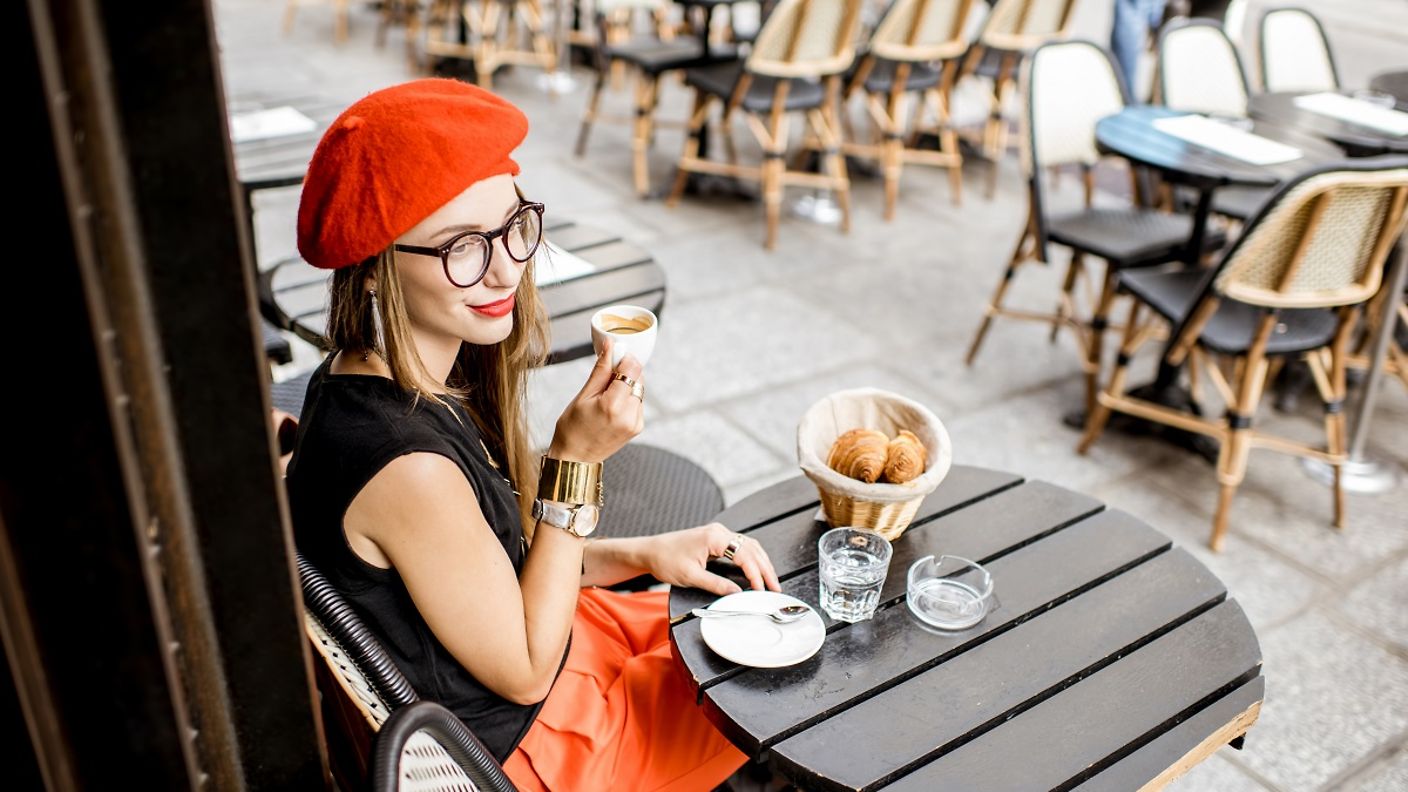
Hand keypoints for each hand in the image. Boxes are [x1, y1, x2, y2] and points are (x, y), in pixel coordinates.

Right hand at [549, 340, 644, 463]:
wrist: (575, 459)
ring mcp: (636, 423)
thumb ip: (601, 370)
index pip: (632, 368)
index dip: (624, 358)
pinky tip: (611, 407)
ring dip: (626, 385)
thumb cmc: (572, 429)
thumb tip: (610, 346)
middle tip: (605, 378)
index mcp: (613, 405)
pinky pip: (638, 403)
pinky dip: (627, 398)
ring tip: (605, 396)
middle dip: (625, 372)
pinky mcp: (638, 427)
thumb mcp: (583, 396)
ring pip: (639, 389)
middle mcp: (629, 415)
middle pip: (638, 378)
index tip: (614, 356)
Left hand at [640, 523, 780, 595]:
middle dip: (765, 569)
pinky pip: (741, 547)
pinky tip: (757, 570)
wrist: (650, 551)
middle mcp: (720, 531)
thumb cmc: (666, 560)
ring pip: (749, 546)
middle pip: (752, 549)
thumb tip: (737, 593)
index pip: (744, 555)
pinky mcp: (716, 539)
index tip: (762, 590)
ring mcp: (719, 534)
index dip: (756, 574)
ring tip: (771, 581)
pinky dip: (752, 559)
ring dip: (761, 563)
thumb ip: (716, 584)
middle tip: (775, 588)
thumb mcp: (690, 576)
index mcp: (714, 537)